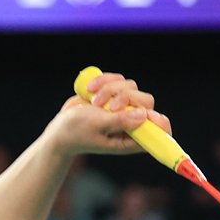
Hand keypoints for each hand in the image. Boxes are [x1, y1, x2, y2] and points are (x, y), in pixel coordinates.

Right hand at [42, 71, 171, 157]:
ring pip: (131, 87)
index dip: (157, 120)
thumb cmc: (76, 133)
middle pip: (146, 101)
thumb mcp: (97, 126)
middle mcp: (131, 123)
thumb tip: (144, 115)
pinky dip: (104, 81)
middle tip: (107, 106)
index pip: (159, 130)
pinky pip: (118, 80)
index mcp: (131, 139)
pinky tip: (90, 89)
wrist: (60, 127)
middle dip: (125, 98)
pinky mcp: (114, 95)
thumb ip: (121, 121)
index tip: (143, 112)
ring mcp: (123, 108)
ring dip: (110, 89)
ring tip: (94, 102)